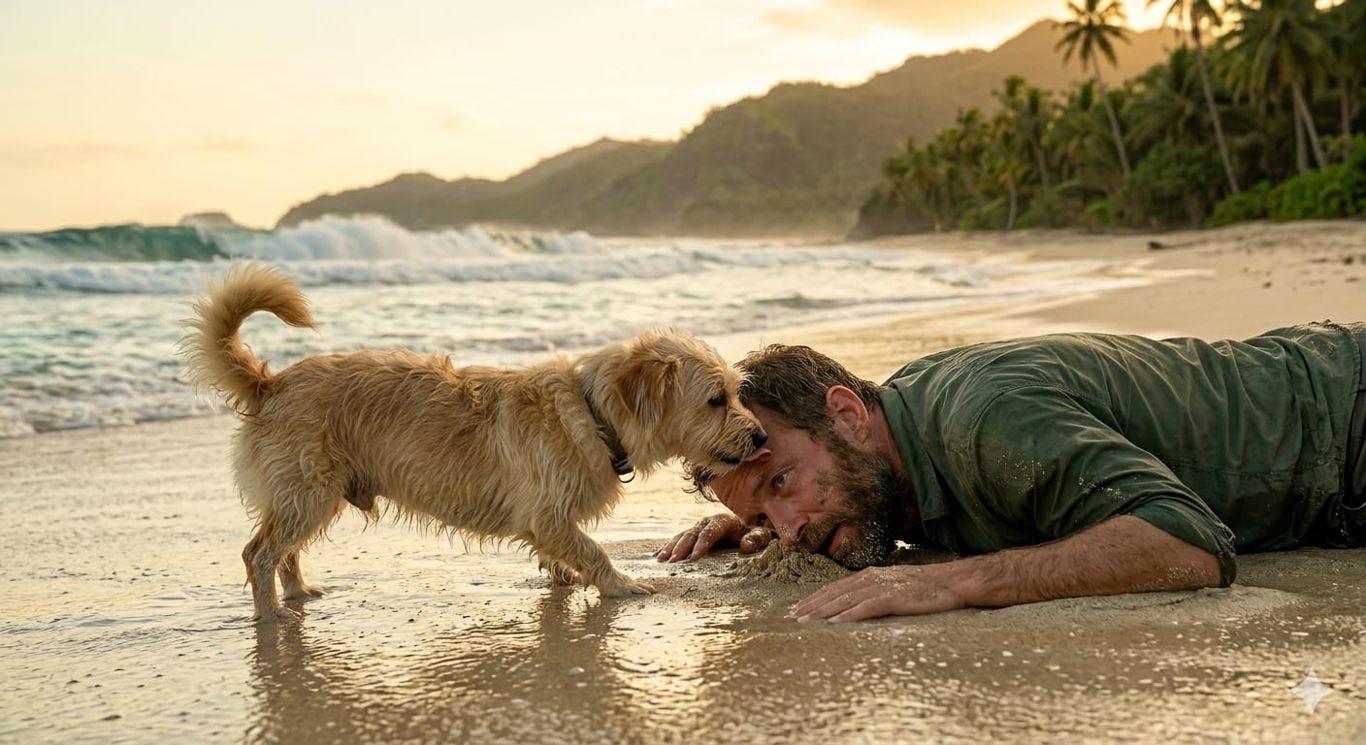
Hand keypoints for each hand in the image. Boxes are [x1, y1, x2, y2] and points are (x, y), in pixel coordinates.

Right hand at [654, 513, 771, 561]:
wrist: (747, 532)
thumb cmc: (754, 536)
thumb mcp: (761, 536)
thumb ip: (757, 539)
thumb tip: (747, 545)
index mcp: (723, 521)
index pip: (710, 532)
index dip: (701, 544)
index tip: (694, 558)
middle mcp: (708, 522)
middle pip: (692, 534)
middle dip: (682, 547)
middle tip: (674, 562)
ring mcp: (698, 528)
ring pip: (682, 536)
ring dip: (671, 547)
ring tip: (662, 560)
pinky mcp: (692, 535)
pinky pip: (677, 540)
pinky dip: (667, 547)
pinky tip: (657, 556)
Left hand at [790, 564, 970, 621]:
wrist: (953, 582)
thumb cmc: (926, 587)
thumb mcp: (895, 586)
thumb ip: (874, 593)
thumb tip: (855, 605)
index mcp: (870, 575)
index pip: (836, 588)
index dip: (815, 598)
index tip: (797, 609)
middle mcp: (872, 578)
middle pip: (834, 593)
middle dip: (811, 606)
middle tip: (791, 618)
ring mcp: (882, 587)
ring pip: (845, 599)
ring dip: (823, 611)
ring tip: (805, 621)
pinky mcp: (894, 598)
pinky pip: (867, 608)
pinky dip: (849, 615)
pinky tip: (835, 623)